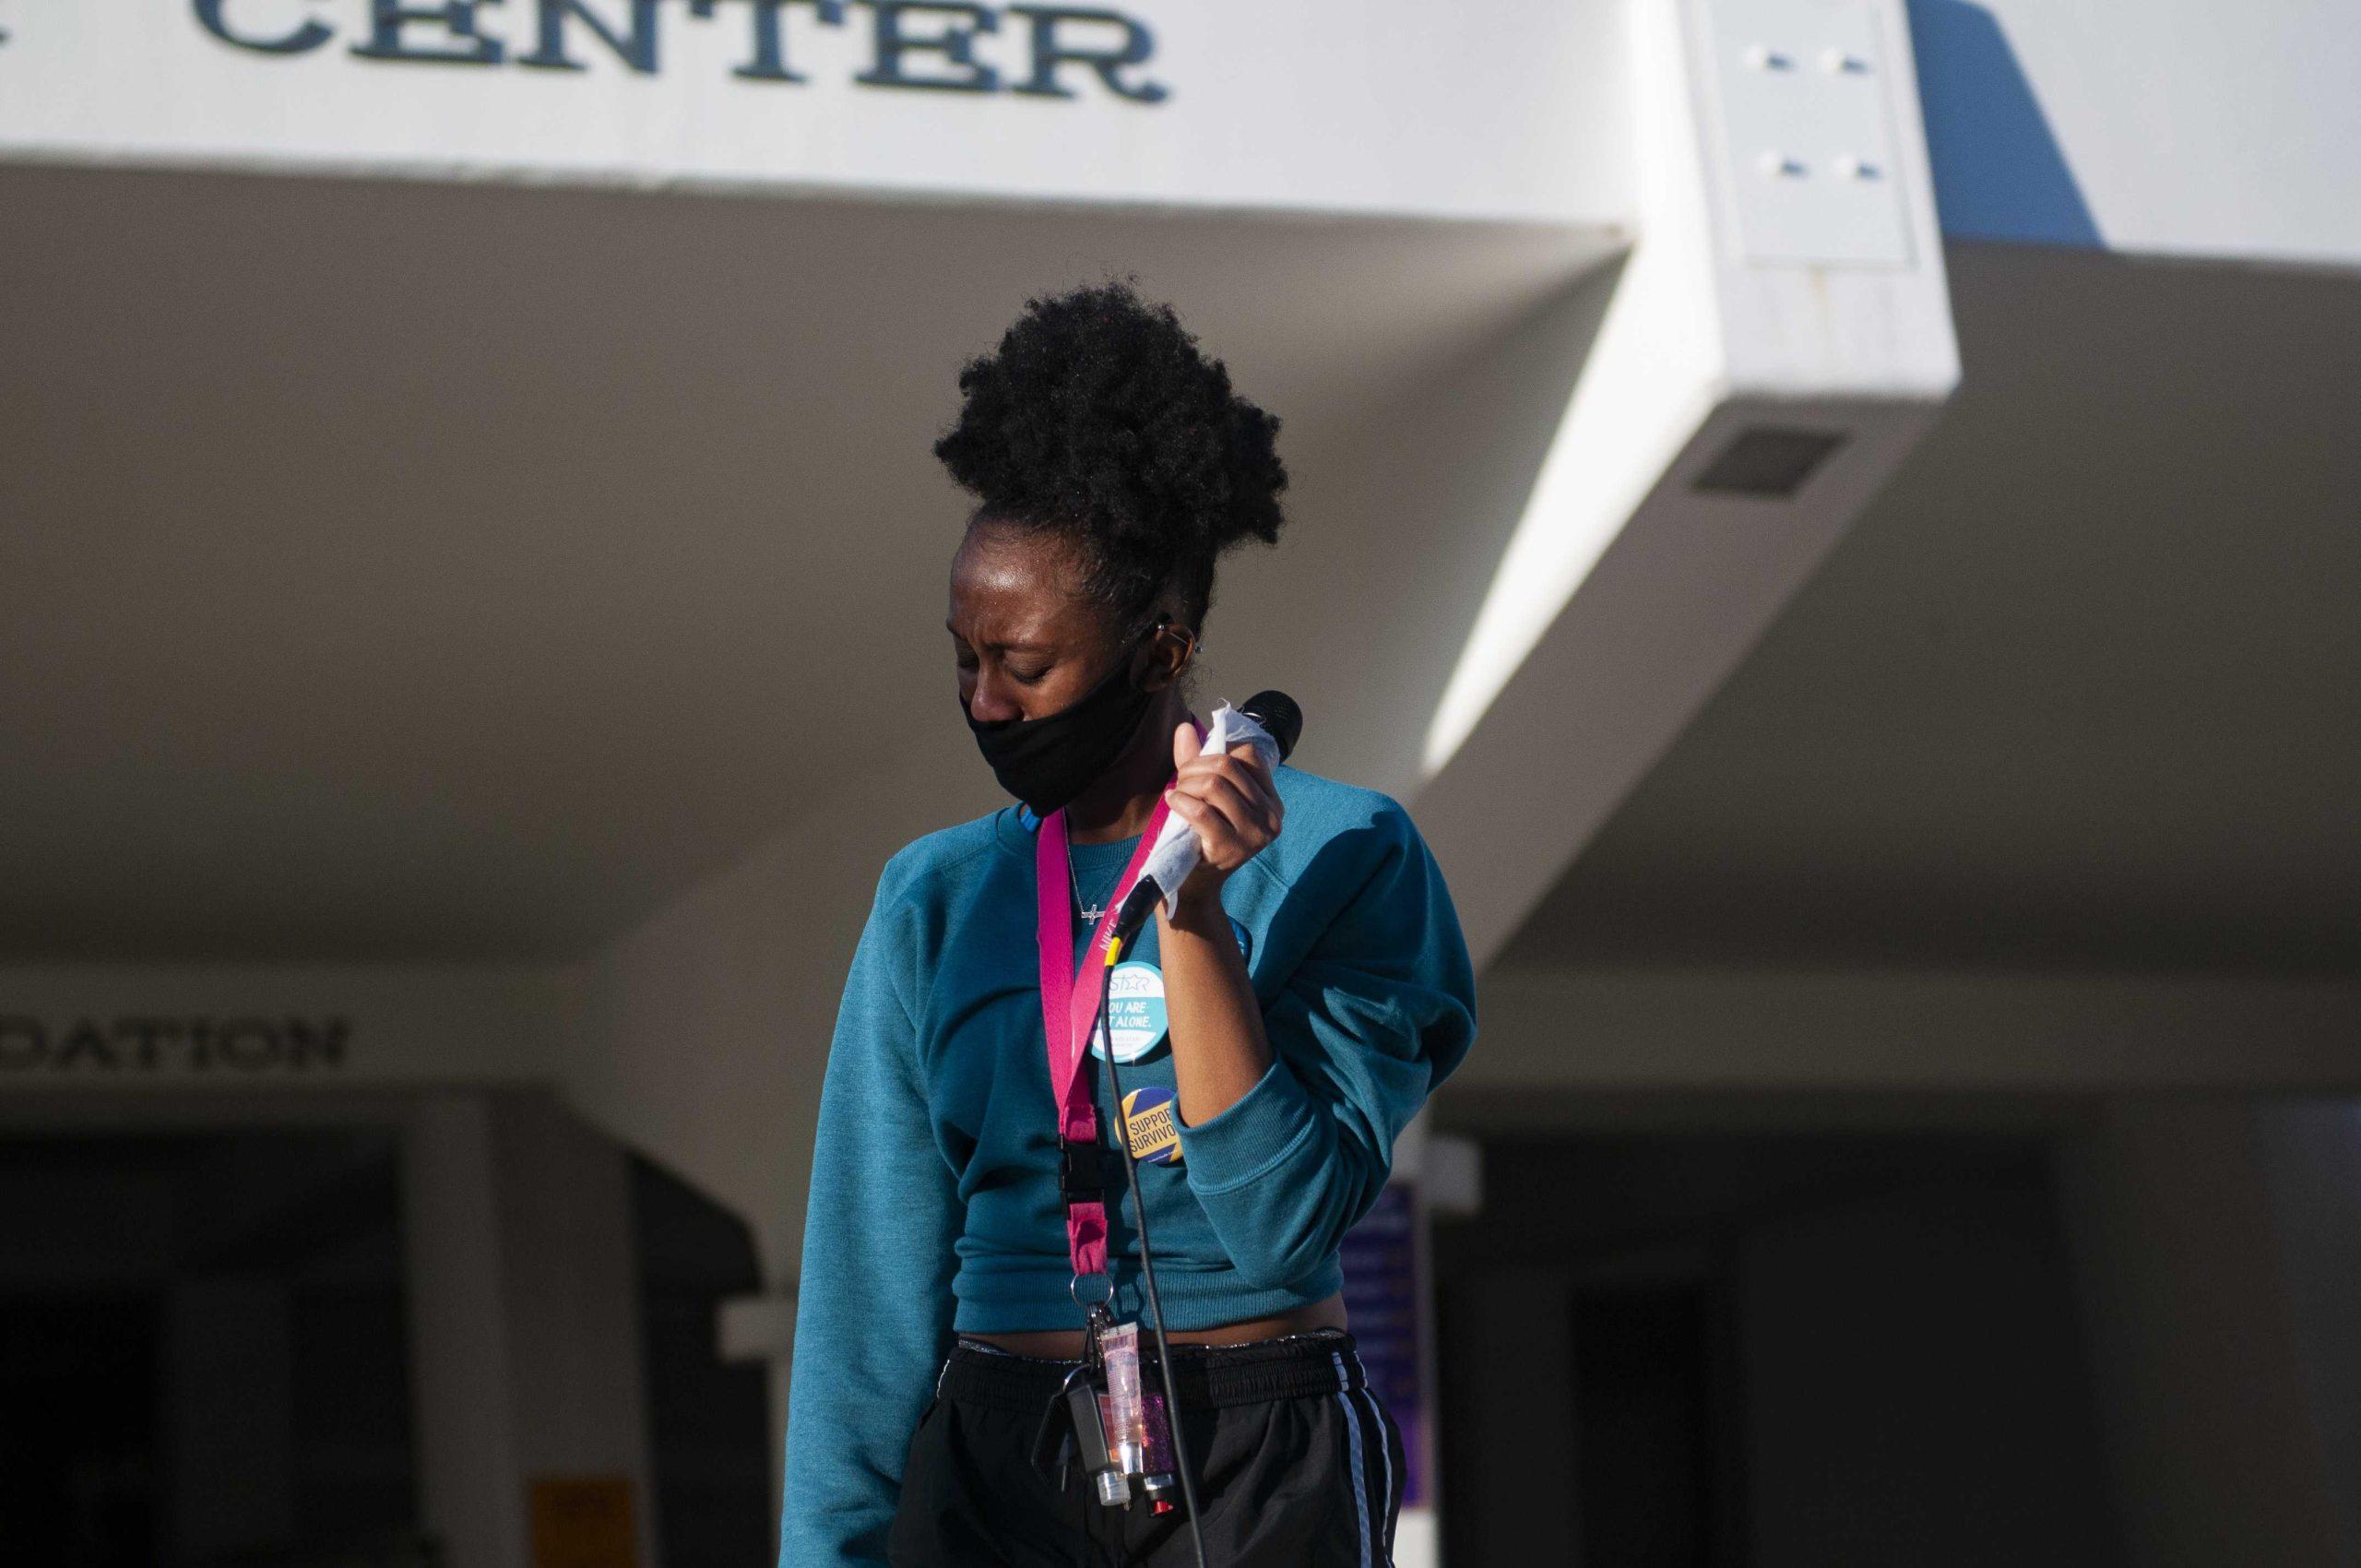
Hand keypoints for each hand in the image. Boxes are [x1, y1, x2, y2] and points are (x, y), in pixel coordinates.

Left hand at [1162, 720, 1283, 906]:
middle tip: (1180, 781)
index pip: (1248, 754)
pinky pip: (1202, 811)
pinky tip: (1172, 803)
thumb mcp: (1203, 795)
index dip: (1216, 753)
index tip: (1196, 768)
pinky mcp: (1233, 848)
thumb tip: (1184, 727)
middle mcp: (1272, 816)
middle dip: (1195, 767)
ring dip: (1186, 785)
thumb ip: (1195, 761)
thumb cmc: (1199, 836)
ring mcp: (1255, 834)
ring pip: (1215, 784)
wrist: (1193, 884)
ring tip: (1176, 795)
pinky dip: (1181, 801)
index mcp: (1271, 800)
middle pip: (1228, 766)